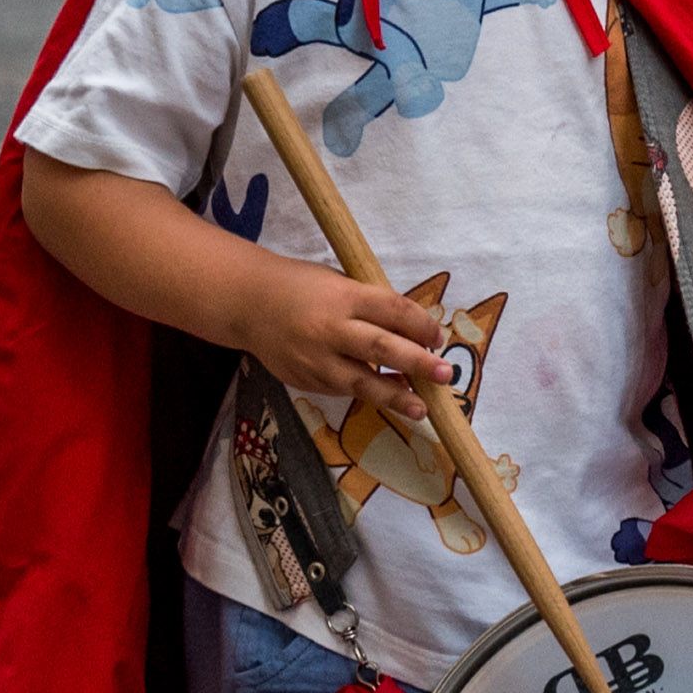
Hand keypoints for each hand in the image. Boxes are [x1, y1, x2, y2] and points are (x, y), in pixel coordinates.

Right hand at [236, 260, 453, 424]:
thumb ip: (370, 305)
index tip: (439, 338)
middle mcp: (331, 328)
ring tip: (422, 409)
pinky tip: (389, 398)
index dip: (420, 324)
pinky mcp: (306, 380)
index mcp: (344, 295)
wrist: (248, 304)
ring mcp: (316, 359)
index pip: (391, 309)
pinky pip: (343, 390)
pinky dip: (367, 393)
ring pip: (362, 382)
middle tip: (444, 374)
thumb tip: (414, 332)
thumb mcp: (339, 283)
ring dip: (395, 396)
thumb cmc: (302, 286)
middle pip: (381, 347)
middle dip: (416, 362)